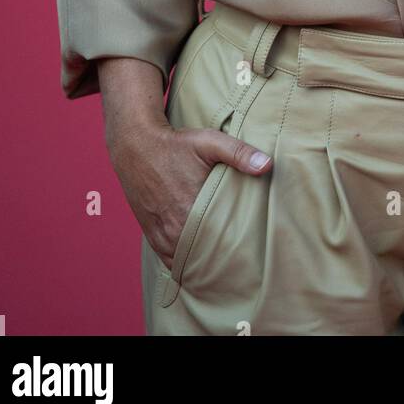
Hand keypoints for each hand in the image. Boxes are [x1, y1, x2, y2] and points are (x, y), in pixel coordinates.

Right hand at [109, 120, 273, 268]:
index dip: (236, 249)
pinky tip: (198, 258)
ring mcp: (161, 235)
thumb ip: (239, 153)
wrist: (136, 147)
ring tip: (222, 261)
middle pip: (205, 256)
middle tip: (241, 259)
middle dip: (222, 258)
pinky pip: (170, 260)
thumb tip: (267, 165)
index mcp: (192, 210)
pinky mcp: (152, 236)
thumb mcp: (209, 142)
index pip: (221, 244)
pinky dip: (184, 261)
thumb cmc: (176, 145)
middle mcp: (175, 228)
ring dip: (202, 261)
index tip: (250, 249)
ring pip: (187, 262)